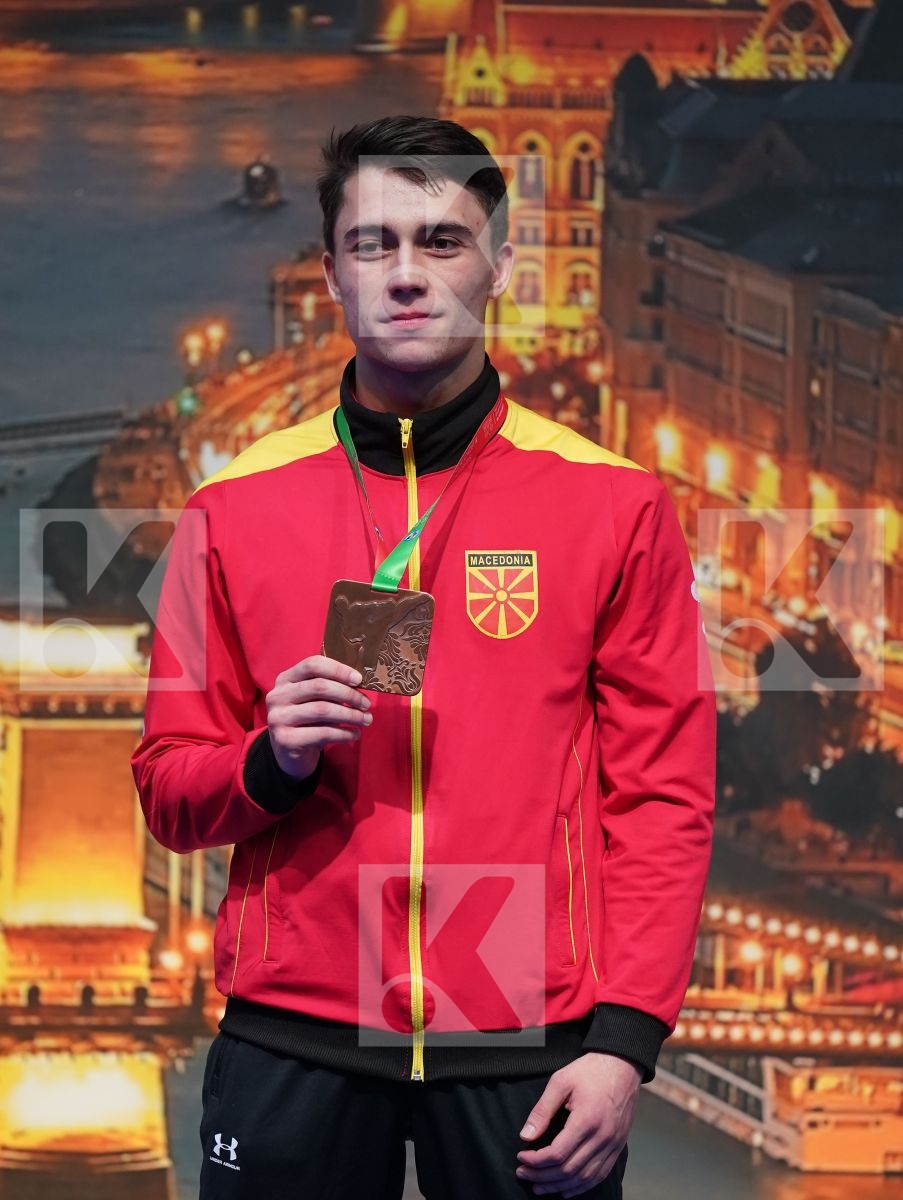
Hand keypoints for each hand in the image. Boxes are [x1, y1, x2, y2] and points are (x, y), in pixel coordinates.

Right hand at [266, 655, 371, 779]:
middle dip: (349, 694)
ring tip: (366, 719)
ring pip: (323, 710)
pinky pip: (323, 733)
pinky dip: (344, 733)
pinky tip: (355, 733)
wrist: (290, 754)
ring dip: (351, 714)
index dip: (338, 670)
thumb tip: (359, 684)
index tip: (359, 680)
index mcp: (285, 679)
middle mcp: (277, 696)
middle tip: (366, 704)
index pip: (312, 665)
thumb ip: (329, 689)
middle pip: (320, 687)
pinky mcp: (286, 740)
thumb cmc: (308, 721)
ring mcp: (279, 718)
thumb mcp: (314, 700)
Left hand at [515, 1053, 640, 1196]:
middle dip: (542, 1176)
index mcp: (586, 1120)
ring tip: (539, 1186)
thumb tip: (525, 1136)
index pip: (557, 1153)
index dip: (536, 1160)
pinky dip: (581, 1186)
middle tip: (523, 1174)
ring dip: (559, 1186)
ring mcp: (612, 1144)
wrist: (622, 1066)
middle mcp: (602, 1137)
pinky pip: (599, 1175)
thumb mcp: (560, 1081)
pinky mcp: (617, 1147)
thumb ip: (542, 1110)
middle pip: (568, 1170)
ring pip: (584, 1178)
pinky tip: (566, 1189)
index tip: (521, 1157)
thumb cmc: (590, 1071)